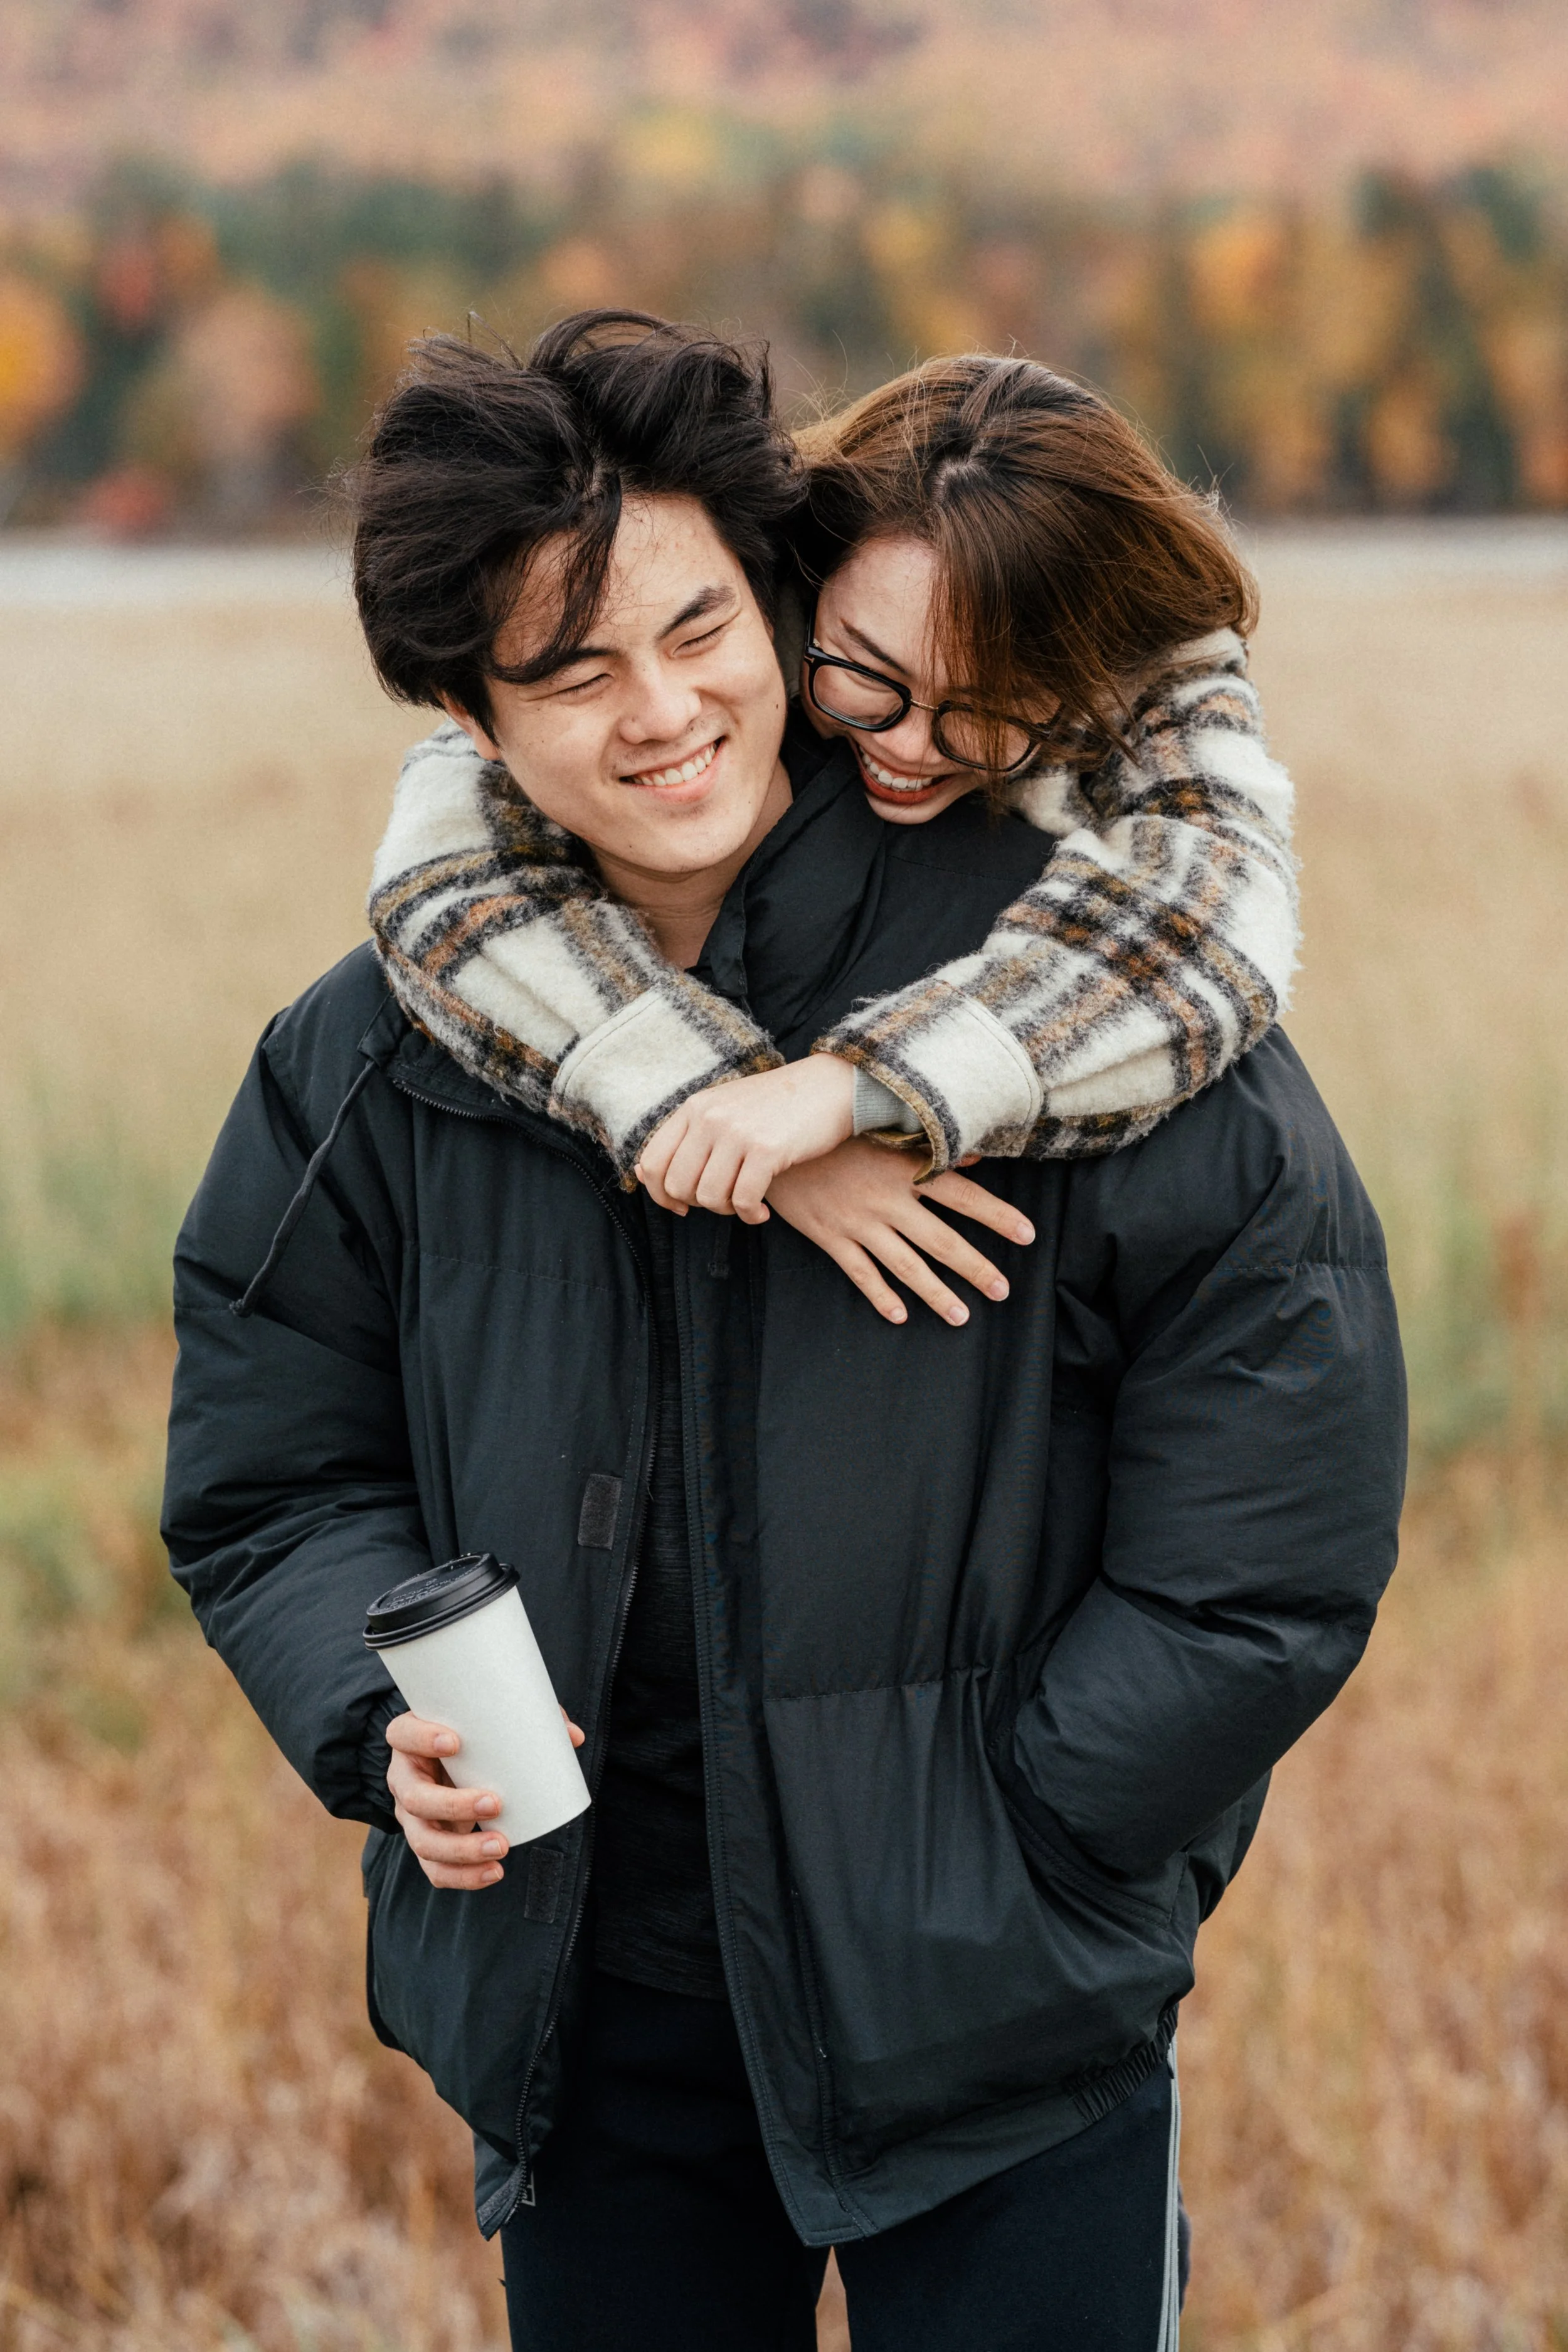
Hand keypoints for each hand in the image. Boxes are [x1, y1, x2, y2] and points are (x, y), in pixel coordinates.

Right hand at [386, 1708, 585, 1890]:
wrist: (449, 1762)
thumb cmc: (472, 1736)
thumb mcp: (489, 1722)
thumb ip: (529, 1720)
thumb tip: (573, 1737)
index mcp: (411, 1740)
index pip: (402, 1734)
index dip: (421, 1738)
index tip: (454, 1742)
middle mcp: (405, 1778)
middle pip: (415, 1798)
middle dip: (453, 1806)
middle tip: (495, 1803)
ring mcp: (412, 1816)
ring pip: (423, 1841)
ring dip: (461, 1850)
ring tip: (500, 1847)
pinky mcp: (427, 1842)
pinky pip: (435, 1869)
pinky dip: (463, 1876)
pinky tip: (493, 1872)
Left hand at [635, 1057, 855, 1223]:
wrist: (830, 1088)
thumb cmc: (779, 1107)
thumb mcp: (725, 1110)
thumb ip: (688, 1138)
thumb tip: (642, 1175)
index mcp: (694, 1107)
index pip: (651, 1162)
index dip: (660, 1195)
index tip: (682, 1206)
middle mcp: (709, 1117)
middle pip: (677, 1185)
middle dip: (698, 1204)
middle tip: (724, 1201)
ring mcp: (736, 1132)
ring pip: (708, 1196)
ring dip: (727, 1210)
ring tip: (746, 1202)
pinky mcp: (765, 1149)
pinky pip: (742, 1200)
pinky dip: (750, 1215)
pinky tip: (761, 1212)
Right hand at [765, 1138, 1033, 1325]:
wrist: (772, 1143)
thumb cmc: (833, 1134)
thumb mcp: (880, 1133)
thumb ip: (928, 1148)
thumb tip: (976, 1157)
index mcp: (903, 1169)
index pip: (961, 1195)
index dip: (996, 1215)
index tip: (1027, 1234)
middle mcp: (886, 1200)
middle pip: (941, 1239)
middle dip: (975, 1267)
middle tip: (1003, 1291)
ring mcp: (858, 1222)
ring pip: (906, 1265)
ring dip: (936, 1293)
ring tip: (962, 1316)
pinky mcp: (830, 1237)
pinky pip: (861, 1273)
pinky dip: (880, 1296)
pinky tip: (901, 1316)